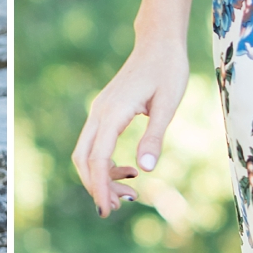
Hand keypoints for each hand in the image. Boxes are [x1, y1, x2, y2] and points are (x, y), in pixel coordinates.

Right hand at [71, 35, 191, 215]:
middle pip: (83, 159)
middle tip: (119, 207)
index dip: (100, 186)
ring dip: (101, 177)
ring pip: (87, 153)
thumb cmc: (168, 69)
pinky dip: (106, 164)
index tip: (107, 209)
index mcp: (113, 112)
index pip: (98, 158)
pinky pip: (96, 144)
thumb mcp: (168, 103)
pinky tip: (130, 170)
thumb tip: (146, 169)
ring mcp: (99, 112)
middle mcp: (100, 112)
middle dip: (96, 186)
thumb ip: (155, 136)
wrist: (158, 42)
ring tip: (128, 194)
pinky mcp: (105, 112)